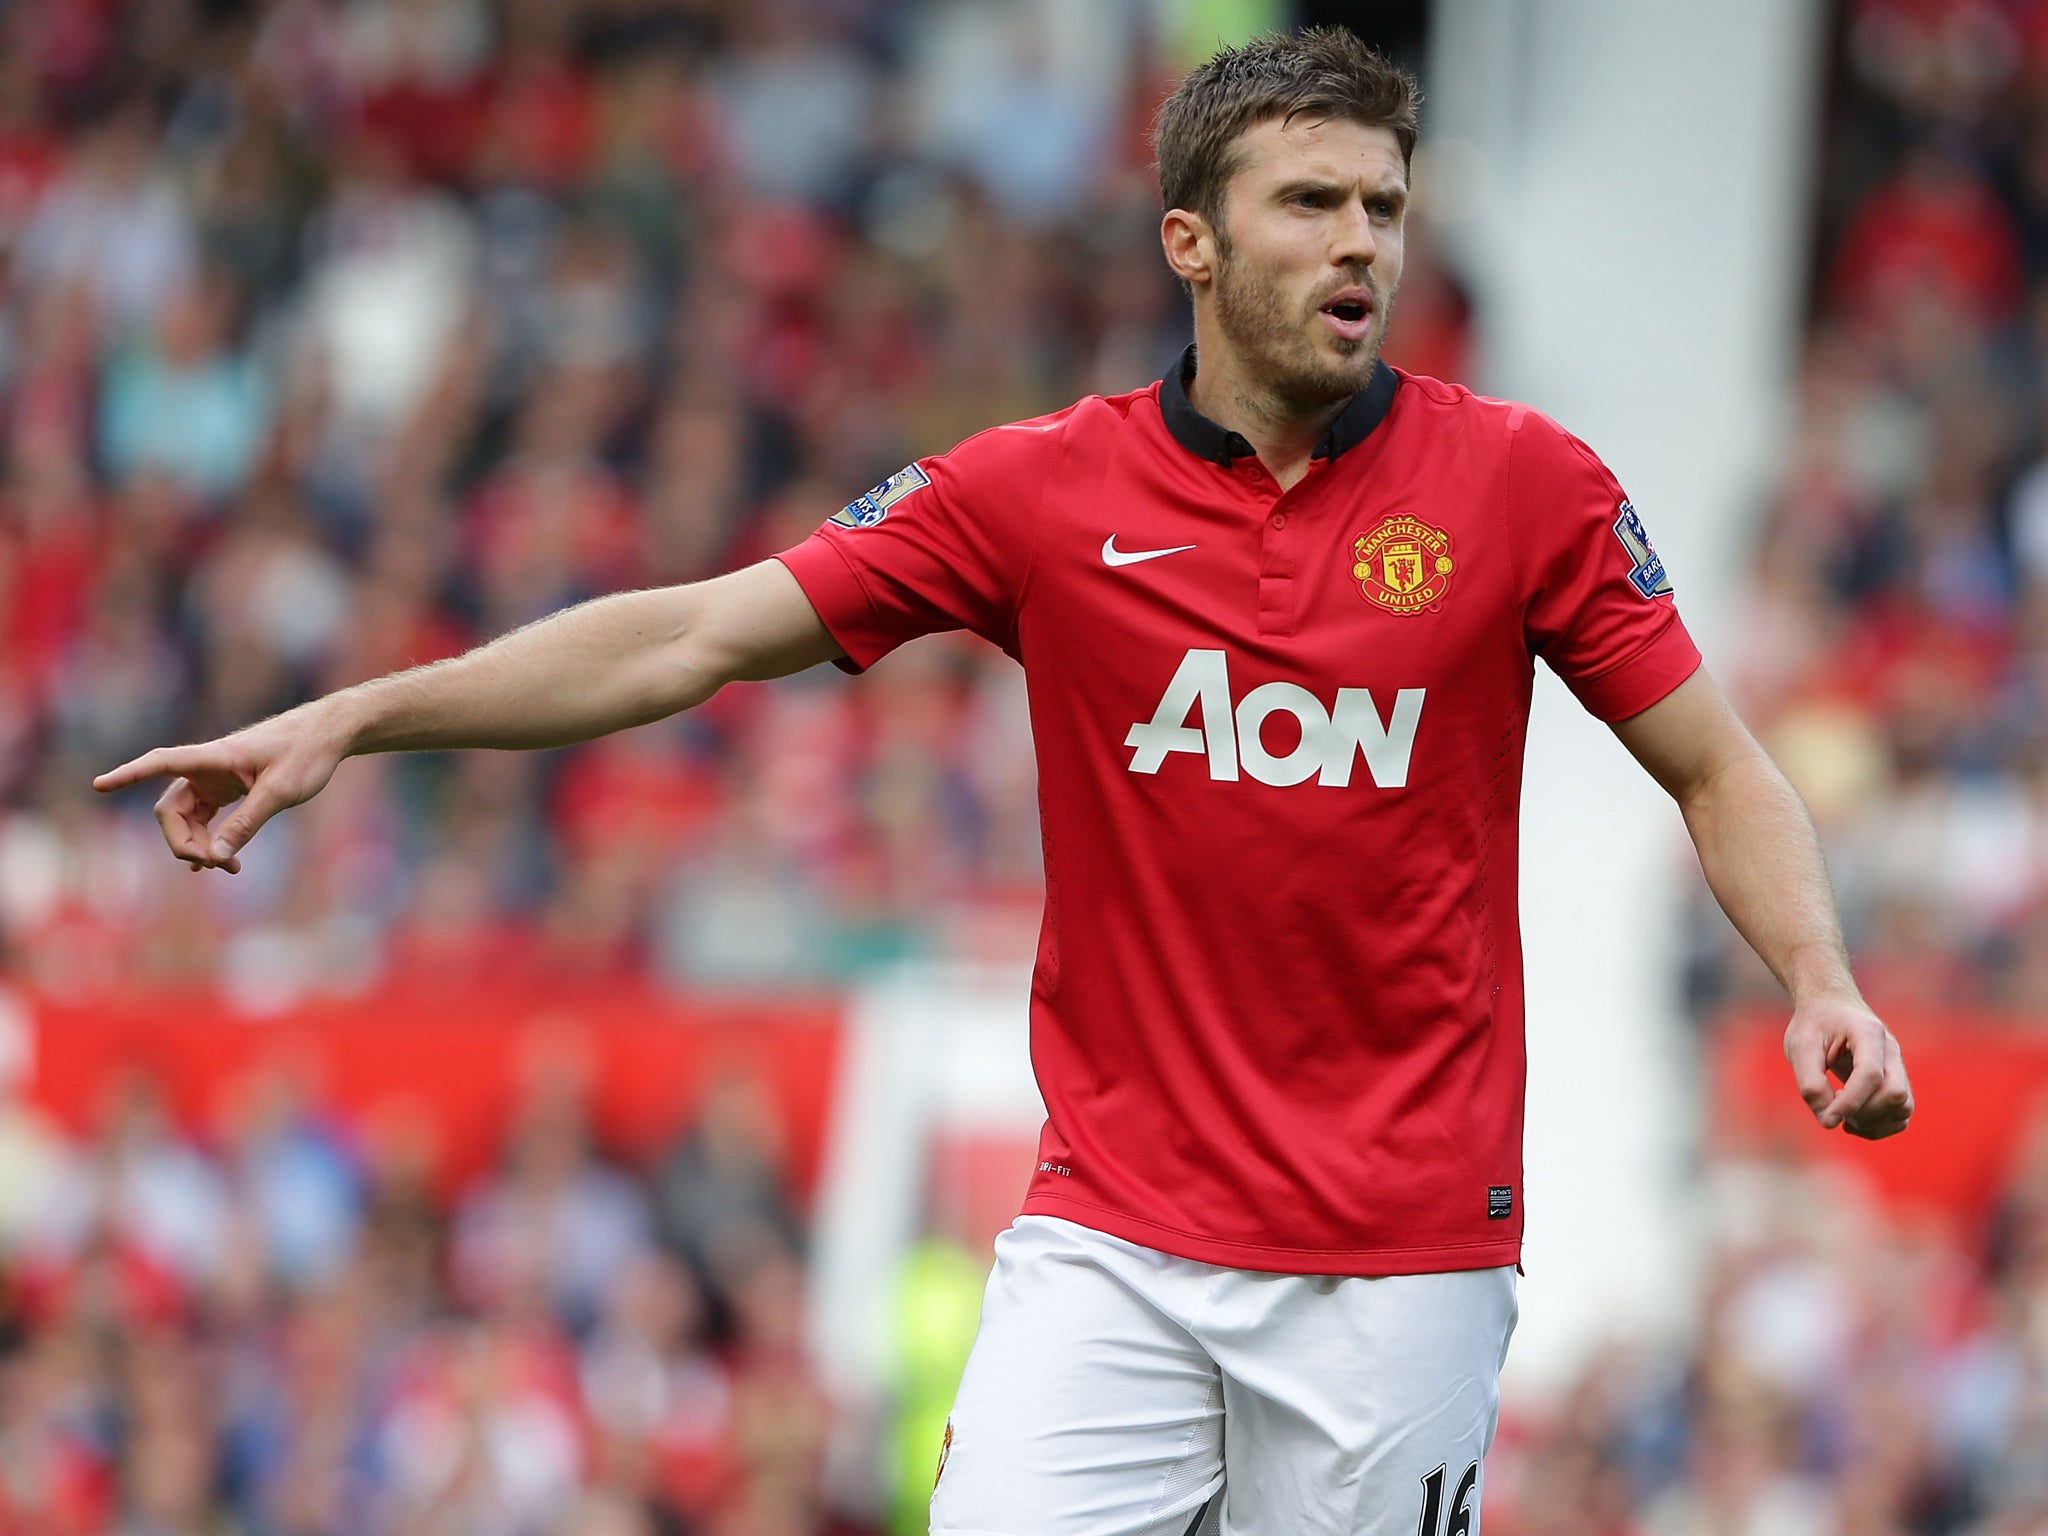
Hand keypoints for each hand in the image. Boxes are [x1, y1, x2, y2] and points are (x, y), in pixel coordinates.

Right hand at [91, 702, 352, 873]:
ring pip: (187, 818)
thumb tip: (215, 858)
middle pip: (171, 810)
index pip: (160, 762)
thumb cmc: (307, 754)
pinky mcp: (227, 788)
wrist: (329, 734)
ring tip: (229, 868)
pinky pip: (205, 818)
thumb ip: (247, 824)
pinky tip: (222, 861)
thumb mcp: (280, 792)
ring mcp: (215, 778)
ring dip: (199, 845)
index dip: (128, 774)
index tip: (98, 785)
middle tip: (217, 866)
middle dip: (184, 842)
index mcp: (214, 757)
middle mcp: (207, 766)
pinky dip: (211, 839)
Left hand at [1783, 994, 1912, 1139]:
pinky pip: (1900, 1114)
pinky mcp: (1895, 1081)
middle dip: (1864, 1113)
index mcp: (1868, 1032)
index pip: (1870, 1074)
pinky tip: (1852, 1122)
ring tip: (1842, 1115)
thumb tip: (1828, 1121)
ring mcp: (1897, 1067)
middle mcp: (1890, 1051)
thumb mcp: (1800, 1046)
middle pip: (1895, 1094)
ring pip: (1903, 1107)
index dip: (1850, 1102)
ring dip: (1873, 1123)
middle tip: (1833, 1105)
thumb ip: (1810, 1083)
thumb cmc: (1814, 1023)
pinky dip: (1879, 1126)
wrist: (1830, 1006)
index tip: (1827, 1117)